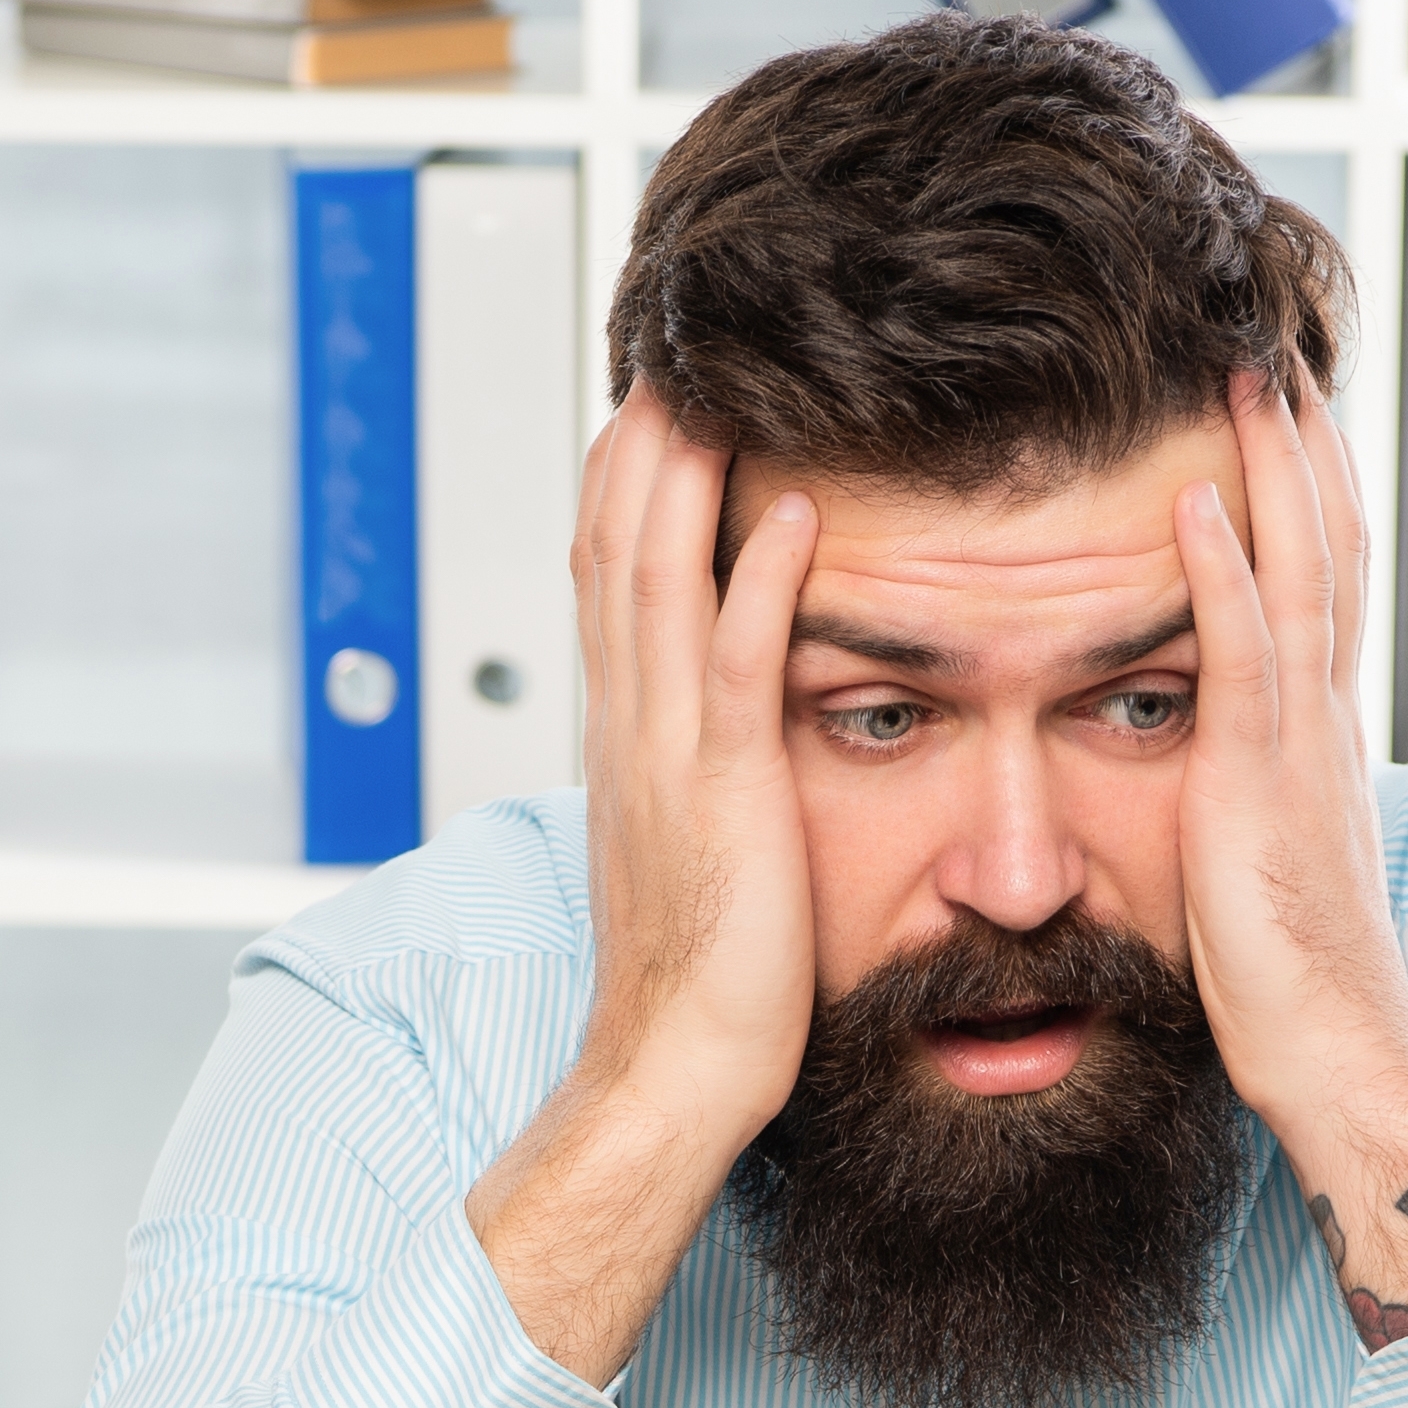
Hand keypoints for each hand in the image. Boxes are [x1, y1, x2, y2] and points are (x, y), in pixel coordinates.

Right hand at [567, 390, 819, 1133]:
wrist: (673, 1069)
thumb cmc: (703, 975)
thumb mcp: (693, 840)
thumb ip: (699, 762)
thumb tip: (722, 718)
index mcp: (627, 732)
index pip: (610, 570)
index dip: (628, 473)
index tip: (658, 394)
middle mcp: (632, 726)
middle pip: (617, 542)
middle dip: (643, 435)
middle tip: (679, 339)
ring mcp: (669, 755)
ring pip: (660, 579)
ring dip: (686, 471)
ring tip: (718, 376)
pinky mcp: (723, 796)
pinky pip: (738, 669)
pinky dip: (761, 583)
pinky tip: (797, 511)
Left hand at [1177, 365, 1407, 1347]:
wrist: (1337, 1064)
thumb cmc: (1287, 990)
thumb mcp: (1255, 864)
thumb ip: (1239, 798)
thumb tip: (1208, 767)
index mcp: (1316, 737)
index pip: (1319, 579)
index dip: (1303, 489)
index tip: (1276, 409)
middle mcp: (1322, 723)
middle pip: (1329, 544)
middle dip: (1301, 442)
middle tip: (1270, 342)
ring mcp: (1300, 748)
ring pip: (1300, 571)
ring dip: (1271, 468)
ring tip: (1244, 372)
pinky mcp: (1261, 789)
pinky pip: (1244, 660)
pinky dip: (1223, 576)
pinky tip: (1193, 504)